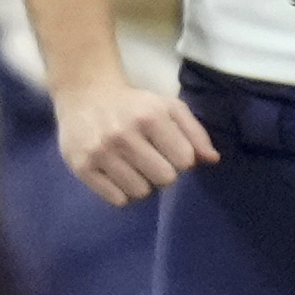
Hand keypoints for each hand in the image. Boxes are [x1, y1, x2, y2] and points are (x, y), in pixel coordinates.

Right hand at [53, 76, 214, 204]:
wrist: (85, 95)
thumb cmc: (134, 104)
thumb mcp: (168, 107)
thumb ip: (194, 131)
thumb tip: (212, 160)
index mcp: (150, 116)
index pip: (184, 160)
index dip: (180, 159)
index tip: (169, 150)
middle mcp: (123, 134)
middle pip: (164, 179)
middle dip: (162, 173)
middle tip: (150, 160)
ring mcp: (100, 152)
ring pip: (140, 192)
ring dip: (142, 184)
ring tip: (133, 167)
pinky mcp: (82, 167)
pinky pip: (116, 199)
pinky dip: (121, 192)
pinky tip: (117, 175)